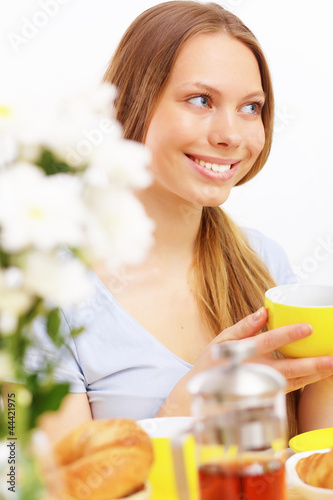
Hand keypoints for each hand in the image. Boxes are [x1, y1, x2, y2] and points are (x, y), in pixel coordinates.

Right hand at [156, 307, 332, 416]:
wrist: (199, 396)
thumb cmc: (211, 364)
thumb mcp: (221, 341)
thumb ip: (244, 326)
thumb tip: (264, 311)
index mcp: (243, 355)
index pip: (269, 342)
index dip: (288, 335)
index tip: (308, 328)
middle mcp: (254, 372)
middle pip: (288, 369)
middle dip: (312, 364)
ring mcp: (261, 387)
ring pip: (293, 383)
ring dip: (314, 376)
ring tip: (332, 367)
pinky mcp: (265, 397)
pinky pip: (290, 389)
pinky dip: (305, 382)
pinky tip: (319, 375)